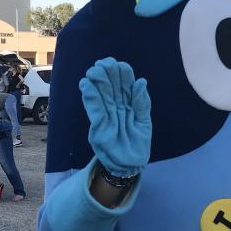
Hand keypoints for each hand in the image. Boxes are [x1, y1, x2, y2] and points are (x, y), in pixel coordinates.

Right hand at [79, 58, 151, 177]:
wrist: (129, 166)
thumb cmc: (138, 144)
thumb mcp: (144, 124)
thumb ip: (142, 104)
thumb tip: (141, 81)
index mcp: (129, 105)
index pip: (125, 86)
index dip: (122, 74)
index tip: (119, 64)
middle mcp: (116, 108)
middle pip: (111, 87)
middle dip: (107, 74)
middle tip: (103, 63)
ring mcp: (106, 116)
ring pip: (101, 96)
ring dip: (96, 82)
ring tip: (93, 71)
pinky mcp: (98, 127)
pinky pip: (94, 110)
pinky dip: (90, 98)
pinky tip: (86, 85)